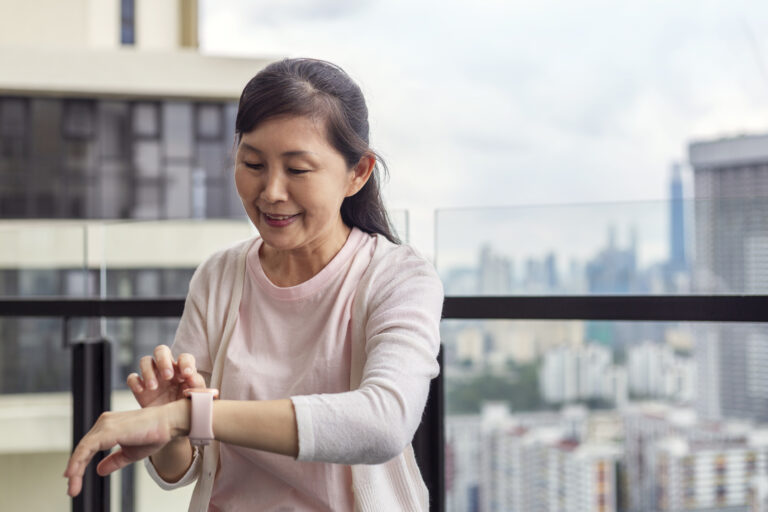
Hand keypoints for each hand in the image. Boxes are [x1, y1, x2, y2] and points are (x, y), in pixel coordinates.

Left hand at [63, 400, 189, 496]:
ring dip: (75, 470)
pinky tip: (73, 474)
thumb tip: (99, 470)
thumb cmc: (154, 434)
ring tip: (73, 487)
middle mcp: (104, 423)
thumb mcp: (130, 453)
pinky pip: (87, 447)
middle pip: (83, 449)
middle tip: (73, 490)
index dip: (79, 465)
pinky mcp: (108, 430)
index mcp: (109, 427)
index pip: (88, 447)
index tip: (74, 482)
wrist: (169, 424)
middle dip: (75, 471)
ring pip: (82, 449)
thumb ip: (114, 460)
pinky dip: (78, 461)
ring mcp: (105, 425)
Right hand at [127, 345, 204, 407]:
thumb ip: (196, 385)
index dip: (186, 362)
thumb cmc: (187, 407)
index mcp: (182, 369)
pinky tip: (141, 390)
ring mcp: (152, 376)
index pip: (184, 357)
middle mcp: (166, 369)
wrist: (173, 425)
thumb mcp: (195, 397)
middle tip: (168, 376)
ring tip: (153, 387)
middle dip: (163, 360)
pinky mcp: (140, 387)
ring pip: (145, 360)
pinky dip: (135, 382)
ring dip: (148, 371)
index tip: (187, 374)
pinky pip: (132, 378)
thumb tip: (191, 377)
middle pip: (161, 350)